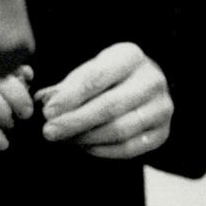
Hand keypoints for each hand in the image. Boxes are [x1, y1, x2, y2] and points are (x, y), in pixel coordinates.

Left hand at [36, 42, 171, 158]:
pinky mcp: (162, 132)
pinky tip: (83, 146)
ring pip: (121, 129)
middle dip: (75, 121)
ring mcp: (162, 107)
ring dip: (86, 137)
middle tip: (49, 132)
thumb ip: (65, 88)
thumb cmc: (105, 78)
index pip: (97, 78)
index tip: (48, 112)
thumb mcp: (86, 72)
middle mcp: (152, 80)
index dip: (70, 97)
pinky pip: (131, 147)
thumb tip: (43, 102)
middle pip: (110, 106)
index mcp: (130, 56)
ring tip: (63, 139)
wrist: (140, 86)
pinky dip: (103, 150)